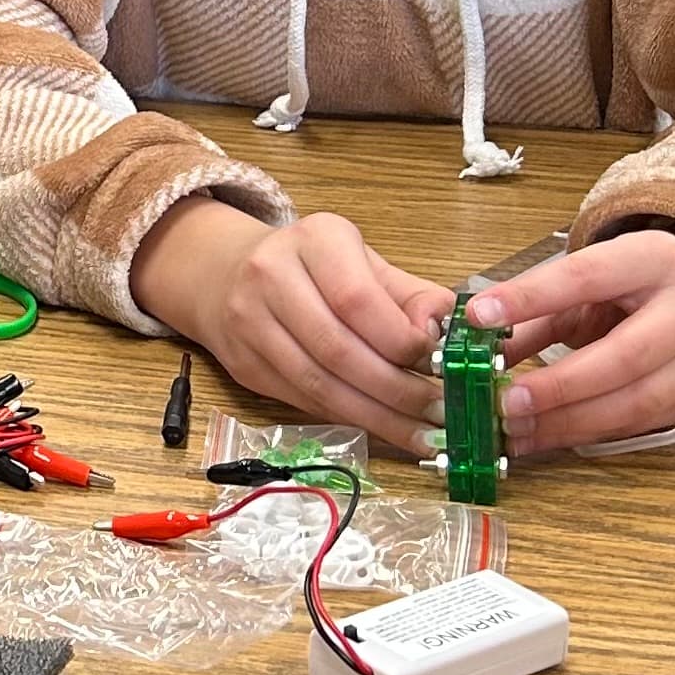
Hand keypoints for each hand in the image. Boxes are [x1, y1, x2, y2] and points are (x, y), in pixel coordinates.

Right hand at [133, 200, 452, 452]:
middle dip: (397, 391)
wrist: (227, 273)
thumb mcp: (366, 264)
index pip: (357, 299)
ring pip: (318, 384)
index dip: (401, 342)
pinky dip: (349, 420)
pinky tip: (383, 428)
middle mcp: (271, 275)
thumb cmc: (313, 269)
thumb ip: (412, 297)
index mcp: (313, 240)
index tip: (440, 367)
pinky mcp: (242, 363)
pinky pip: (302, 400)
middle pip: (338, 349)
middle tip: (441, 415)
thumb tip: (447, 337)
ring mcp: (248, 321)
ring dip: (377, 417)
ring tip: (422, 434)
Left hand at [468, 227, 674, 454]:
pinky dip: (582, 434)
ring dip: (568, 421)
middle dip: (560, 384)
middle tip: (505, 400)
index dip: (530, 297)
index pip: (586, 276)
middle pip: (625, 355)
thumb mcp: (583, 280)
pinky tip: (541, 437)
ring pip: (635, 402)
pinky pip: (634, 426)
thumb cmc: (628, 287)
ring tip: (515, 427)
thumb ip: (532, 308)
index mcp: (654, 259)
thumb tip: (476, 340)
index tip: (479, 315)